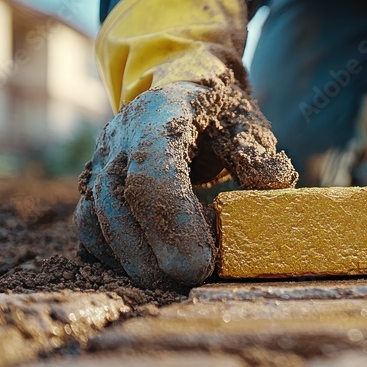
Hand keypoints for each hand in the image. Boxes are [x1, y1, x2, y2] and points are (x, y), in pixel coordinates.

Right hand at [75, 79, 296, 287]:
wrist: (183, 84)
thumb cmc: (219, 110)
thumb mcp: (246, 121)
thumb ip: (257, 153)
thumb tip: (276, 185)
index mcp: (158, 115)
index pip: (152, 174)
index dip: (173, 224)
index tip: (200, 265)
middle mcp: (119, 138)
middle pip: (117, 203)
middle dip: (150, 254)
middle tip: (189, 282)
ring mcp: (101, 160)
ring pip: (96, 218)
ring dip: (130, 260)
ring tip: (171, 283)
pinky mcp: (94, 183)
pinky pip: (90, 226)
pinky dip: (114, 255)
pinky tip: (148, 269)